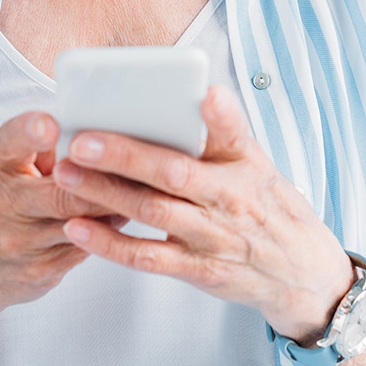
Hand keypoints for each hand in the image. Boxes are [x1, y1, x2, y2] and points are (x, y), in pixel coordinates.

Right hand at [0, 111, 123, 320]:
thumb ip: (39, 143)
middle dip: (103, 178)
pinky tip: (126, 212)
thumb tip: (92, 124)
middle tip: (138, 160)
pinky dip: (110, 228)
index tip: (51, 125)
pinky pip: (87, 246)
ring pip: (84, 220)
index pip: (9, 142)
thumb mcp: (1, 162)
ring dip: (117, 203)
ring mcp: (18, 243)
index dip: (31, 132)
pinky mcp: (39, 271)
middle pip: (63, 190)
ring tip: (145, 184)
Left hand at [52, 85, 354, 342]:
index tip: (201, 91)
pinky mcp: (196, 270)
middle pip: (171, 174)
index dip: (217, 114)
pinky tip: (77, 228)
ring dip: (105, 194)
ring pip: (152, 212)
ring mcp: (211, 238)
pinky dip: (111, 244)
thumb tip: (206, 90)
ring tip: (64, 175)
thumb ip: (227, 130)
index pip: (228, 134)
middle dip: (123, 155)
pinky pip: (148, 257)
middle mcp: (227, 201)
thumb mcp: (258, 163)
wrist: (301, 274)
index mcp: (243, 167)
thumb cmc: (269, 206)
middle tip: (79, 140)